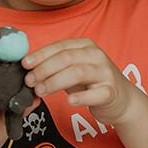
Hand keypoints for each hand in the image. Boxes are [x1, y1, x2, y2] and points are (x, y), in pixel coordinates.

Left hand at [23, 39, 138, 125]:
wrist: (122, 100)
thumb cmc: (93, 83)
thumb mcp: (74, 69)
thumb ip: (55, 65)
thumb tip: (27, 66)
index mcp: (86, 46)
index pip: (60, 46)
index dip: (40, 54)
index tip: (25, 64)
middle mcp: (97, 56)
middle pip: (66, 58)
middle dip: (44, 69)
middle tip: (30, 81)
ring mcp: (106, 73)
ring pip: (78, 72)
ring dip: (55, 82)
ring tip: (41, 91)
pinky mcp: (111, 92)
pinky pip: (95, 94)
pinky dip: (81, 97)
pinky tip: (69, 100)